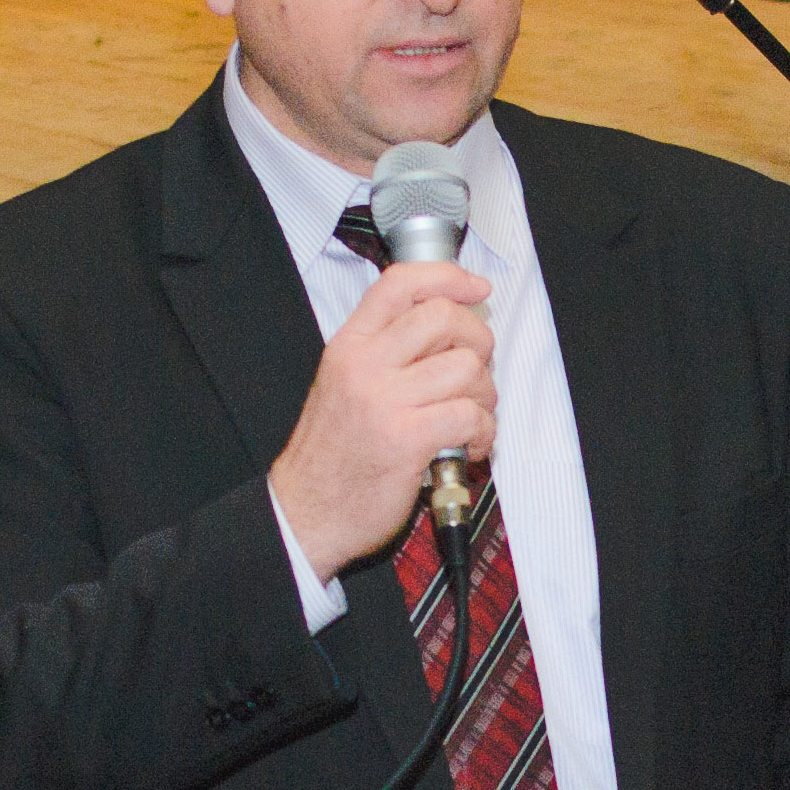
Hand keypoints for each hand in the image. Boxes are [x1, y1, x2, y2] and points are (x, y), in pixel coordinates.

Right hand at [272, 262, 494, 574]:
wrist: (306, 512)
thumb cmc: (332, 455)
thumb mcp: (344, 384)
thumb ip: (386, 352)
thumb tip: (449, 328)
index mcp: (349, 346)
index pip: (400, 284)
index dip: (448, 277)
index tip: (477, 289)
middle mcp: (364, 365)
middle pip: (444, 317)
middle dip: (478, 341)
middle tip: (475, 371)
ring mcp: (384, 401)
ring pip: (466, 367)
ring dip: (484, 395)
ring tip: (470, 417)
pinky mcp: (406, 439)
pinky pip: (469, 415)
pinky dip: (483, 432)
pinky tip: (469, 446)